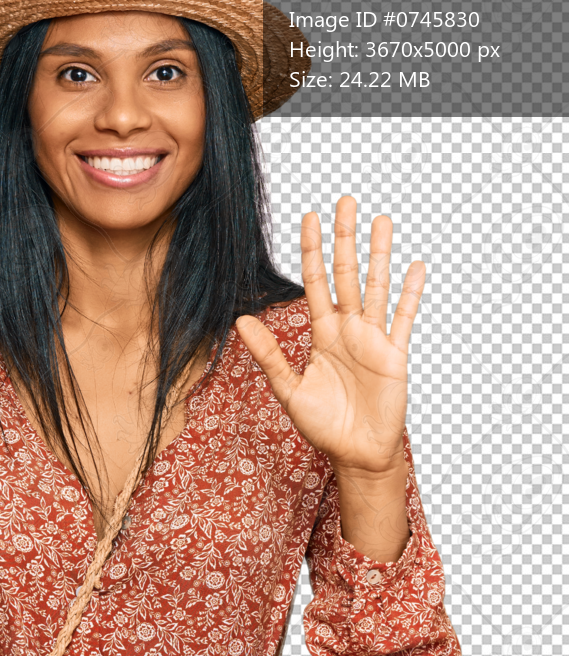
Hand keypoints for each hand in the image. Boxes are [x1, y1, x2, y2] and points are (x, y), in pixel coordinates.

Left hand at [235, 195, 423, 477]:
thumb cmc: (323, 426)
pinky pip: (404, 319)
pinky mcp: (395, 356)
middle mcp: (348, 330)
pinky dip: (411, 294)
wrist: (355, 455)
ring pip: (377, 287)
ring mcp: (374, 340)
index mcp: (322, 334)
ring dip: (379, 255)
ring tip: (381, 221)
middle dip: (345, 239)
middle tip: (345, 201)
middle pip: (346, 274)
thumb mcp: (289, 390)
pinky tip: (415, 267)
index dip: (312, 251)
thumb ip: (268, 354)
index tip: (309, 216)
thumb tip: (240, 320)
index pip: (315, 283)